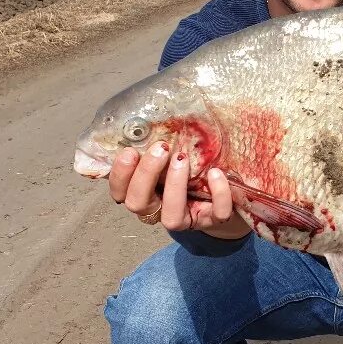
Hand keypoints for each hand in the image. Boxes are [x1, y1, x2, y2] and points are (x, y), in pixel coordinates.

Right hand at [108, 142, 249, 238]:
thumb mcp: (168, 154)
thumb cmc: (188, 166)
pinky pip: (216, 214)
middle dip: (146, 175)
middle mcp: (159, 210)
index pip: (120, 191)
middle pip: (138, 204)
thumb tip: (144, 122)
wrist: (222, 192)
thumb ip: (154, 146)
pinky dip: (218, 194)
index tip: (130, 151)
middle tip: (161, 148)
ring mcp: (186, 219)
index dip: (120, 174)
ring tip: (182, 158)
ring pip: (171, 218)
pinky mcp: (213, 220)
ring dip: (174, 186)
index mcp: (143, 193)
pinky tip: (214, 172)